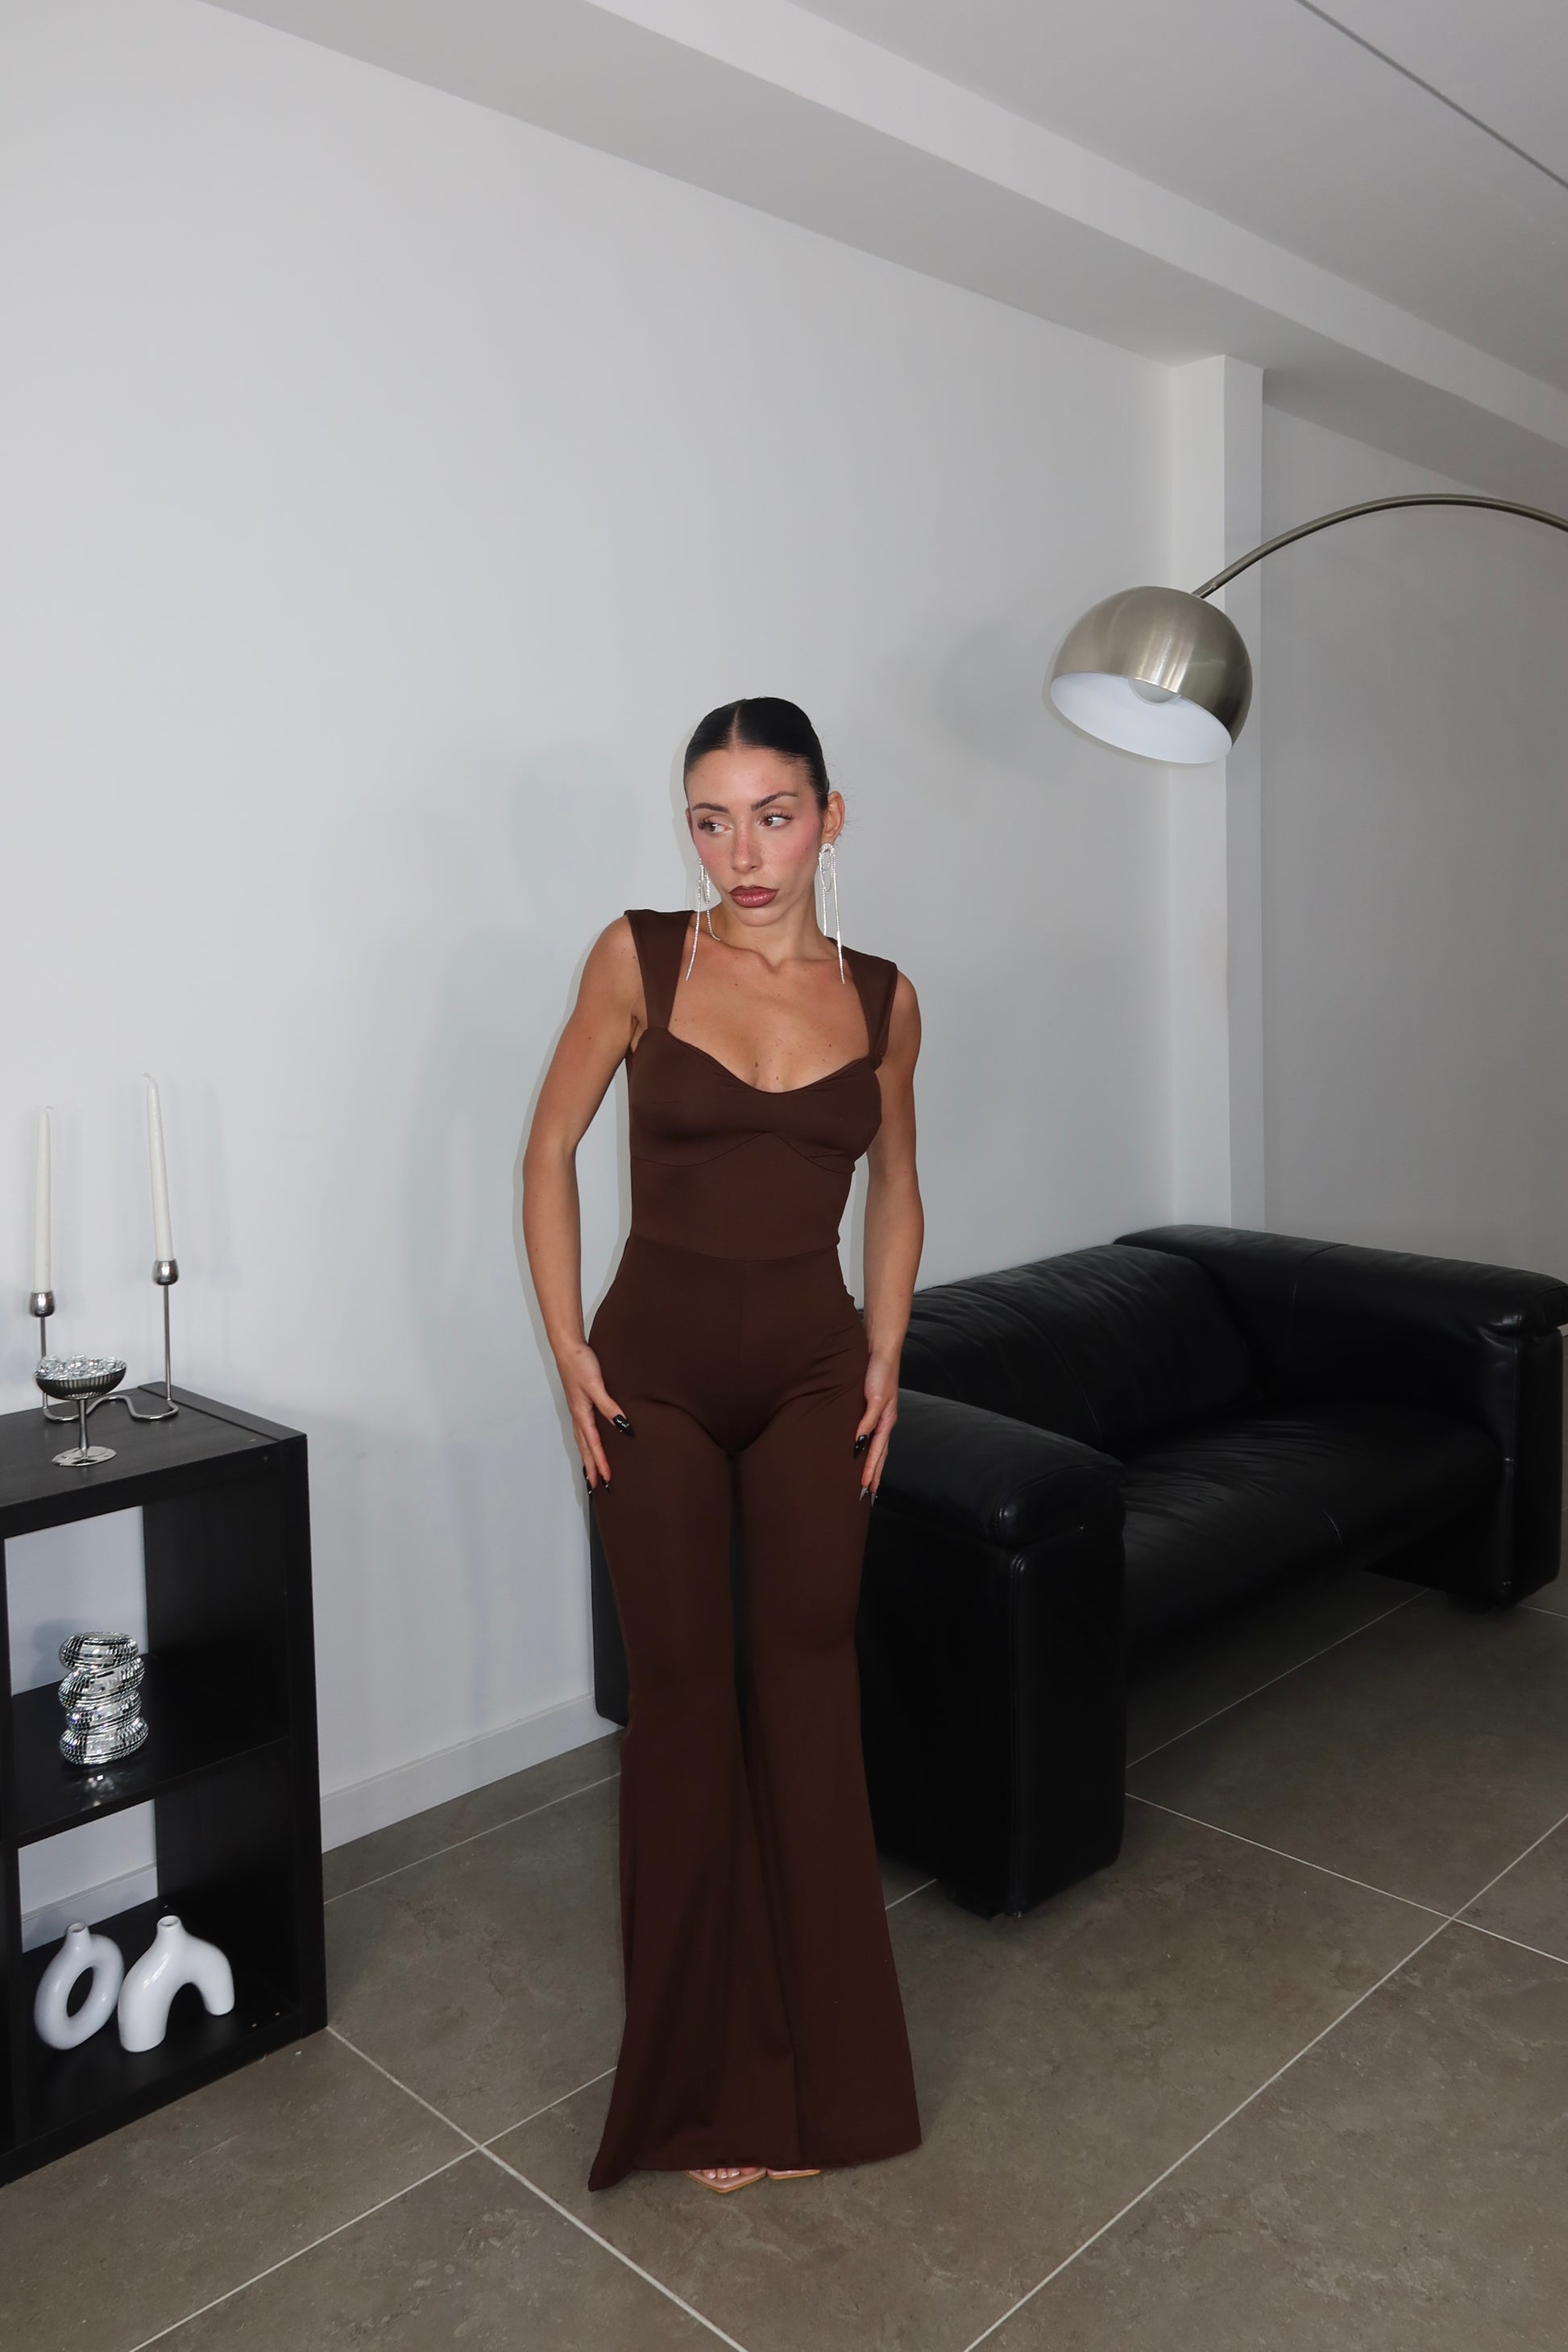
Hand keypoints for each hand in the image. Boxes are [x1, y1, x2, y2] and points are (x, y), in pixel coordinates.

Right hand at [556, 1340, 625, 1489]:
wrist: (568, 1347)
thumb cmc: (581, 1364)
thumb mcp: (596, 1386)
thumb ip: (609, 1407)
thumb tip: (624, 1427)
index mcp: (582, 1414)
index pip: (593, 1445)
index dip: (601, 1463)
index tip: (608, 1480)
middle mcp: (578, 1416)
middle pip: (585, 1448)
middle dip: (591, 1468)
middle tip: (597, 1487)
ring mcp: (577, 1410)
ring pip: (582, 1441)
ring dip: (588, 1458)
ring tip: (592, 1473)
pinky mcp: (579, 1404)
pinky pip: (583, 1430)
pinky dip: (586, 1443)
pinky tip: (591, 1444)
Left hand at [852, 1351, 898, 1497]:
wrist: (879, 1350)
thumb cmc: (880, 1371)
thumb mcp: (875, 1397)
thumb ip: (868, 1420)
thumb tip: (860, 1443)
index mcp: (887, 1421)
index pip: (878, 1452)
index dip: (871, 1470)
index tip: (866, 1488)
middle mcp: (884, 1421)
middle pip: (880, 1454)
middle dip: (874, 1474)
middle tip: (867, 1494)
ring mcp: (878, 1416)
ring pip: (876, 1447)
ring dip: (872, 1464)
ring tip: (866, 1481)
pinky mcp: (870, 1409)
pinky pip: (869, 1434)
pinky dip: (866, 1448)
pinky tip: (860, 1452)